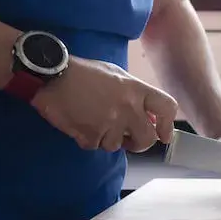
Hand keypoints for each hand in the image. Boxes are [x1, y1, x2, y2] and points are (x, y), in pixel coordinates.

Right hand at [31, 56, 178, 152]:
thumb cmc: (84, 72)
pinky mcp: (91, 135)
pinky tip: (80, 123)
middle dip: (140, 143)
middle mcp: (128, 108)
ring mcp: (110, 123)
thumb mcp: (116, 75)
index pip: (168, 108)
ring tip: (94, 120)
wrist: (52, 75)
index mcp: (136, 89)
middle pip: (147, 139)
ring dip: (107, 139)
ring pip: (118, 146)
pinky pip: (96, 146)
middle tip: (130, 140)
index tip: (164, 135)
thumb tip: (146, 115)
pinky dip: (88, 139)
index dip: (168, 125)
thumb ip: (134, 94)